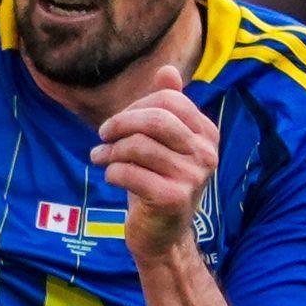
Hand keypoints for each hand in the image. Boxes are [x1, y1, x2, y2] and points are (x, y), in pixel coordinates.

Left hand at [97, 87, 223, 267]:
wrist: (162, 235)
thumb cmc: (157, 182)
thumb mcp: (163, 144)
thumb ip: (167, 108)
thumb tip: (167, 70)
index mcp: (206, 134)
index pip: (169, 100)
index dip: (135, 106)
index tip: (117, 123)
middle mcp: (206, 153)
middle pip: (156, 119)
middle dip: (120, 123)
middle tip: (102, 135)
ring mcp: (192, 177)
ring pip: (139, 146)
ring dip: (110, 151)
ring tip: (99, 157)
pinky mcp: (172, 198)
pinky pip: (129, 173)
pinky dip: (111, 171)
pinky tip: (110, 176)